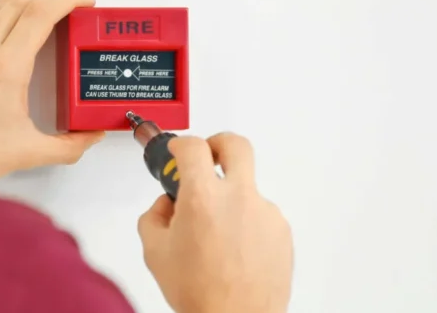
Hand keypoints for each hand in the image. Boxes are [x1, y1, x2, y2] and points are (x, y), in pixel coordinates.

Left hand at [0, 0, 104, 188]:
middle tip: (72, 5)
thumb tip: (94, 135)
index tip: (84, 1)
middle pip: (23, 2)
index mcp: (5, 67)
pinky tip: (8, 17)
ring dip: (26, 0)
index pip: (41, 12)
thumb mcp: (28, 153)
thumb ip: (69, 146)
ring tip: (45, 5)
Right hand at [137, 133, 292, 312]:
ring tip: (217, 237)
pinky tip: (234, 251)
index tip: (179, 151)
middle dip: (219, 144)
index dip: (182, 144)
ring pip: (247, 188)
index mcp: (203, 197)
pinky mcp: (281, 230)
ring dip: (231, 200)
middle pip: (236, 145)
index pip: (194, 147)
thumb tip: (167, 206)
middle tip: (209, 158)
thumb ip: (155, 216)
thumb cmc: (200, 292)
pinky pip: (261, 215)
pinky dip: (247, 224)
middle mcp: (238, 197)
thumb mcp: (155, 252)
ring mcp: (265, 212)